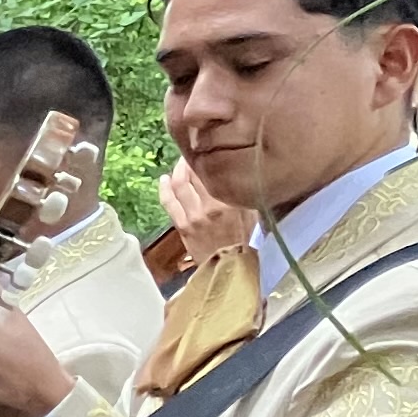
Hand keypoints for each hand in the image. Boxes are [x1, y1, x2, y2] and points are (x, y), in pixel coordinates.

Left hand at [159, 157, 254, 274]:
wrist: (232, 268)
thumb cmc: (247, 241)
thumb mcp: (253, 212)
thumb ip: (243, 193)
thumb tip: (238, 172)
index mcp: (233, 200)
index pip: (216, 169)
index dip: (208, 156)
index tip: (208, 148)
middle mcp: (212, 205)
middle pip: (195, 173)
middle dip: (191, 160)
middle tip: (192, 153)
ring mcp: (195, 215)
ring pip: (180, 184)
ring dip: (177, 171)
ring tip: (179, 164)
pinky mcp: (183, 226)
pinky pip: (169, 202)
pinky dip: (164, 188)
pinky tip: (164, 180)